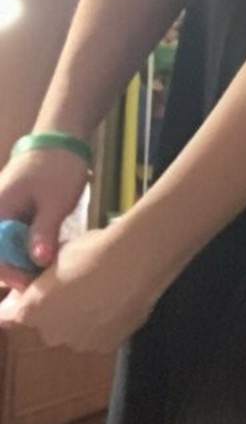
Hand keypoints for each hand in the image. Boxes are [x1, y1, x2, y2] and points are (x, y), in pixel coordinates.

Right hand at [0, 148, 90, 287]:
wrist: (61, 139)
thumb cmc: (58, 167)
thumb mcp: (55, 201)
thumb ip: (43, 231)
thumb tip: (36, 261)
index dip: (10, 273)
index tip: (32, 284)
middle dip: (13, 270)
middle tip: (40, 283)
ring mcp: (0, 213)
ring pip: (4, 247)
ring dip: (19, 261)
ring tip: (43, 273)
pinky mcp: (10, 214)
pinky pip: (11, 238)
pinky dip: (24, 249)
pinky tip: (44, 256)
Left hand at [0, 220, 161, 352]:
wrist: (137, 261)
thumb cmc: (93, 251)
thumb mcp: (57, 255)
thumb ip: (39, 276)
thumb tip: (36, 281)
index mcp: (30, 312)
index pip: (5, 316)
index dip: (16, 302)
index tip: (30, 288)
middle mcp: (50, 335)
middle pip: (43, 325)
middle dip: (52, 309)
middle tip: (73, 285)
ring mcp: (80, 344)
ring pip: (73, 332)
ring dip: (80, 317)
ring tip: (102, 292)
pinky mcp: (108, 346)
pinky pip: (99, 334)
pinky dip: (104, 322)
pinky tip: (117, 301)